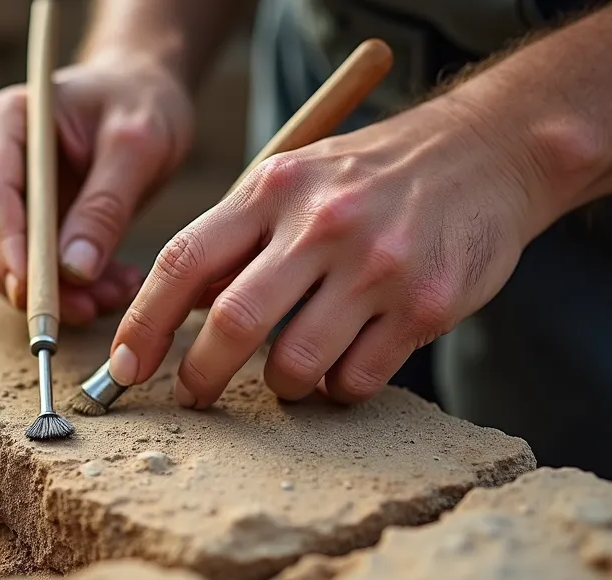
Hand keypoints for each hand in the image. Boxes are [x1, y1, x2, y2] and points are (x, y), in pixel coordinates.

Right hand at [0, 56, 194, 325]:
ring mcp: (0, 192)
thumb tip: (73, 272)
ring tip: (116, 295)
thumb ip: (105, 205)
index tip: (32, 292)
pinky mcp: (20, 223)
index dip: (6, 247)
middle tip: (85, 310)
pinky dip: (69, 290)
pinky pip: (29, 270)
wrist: (143, 97)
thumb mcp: (138, 146)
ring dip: (53, 294)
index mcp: (7, 120)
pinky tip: (113, 286)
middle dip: (25, 283)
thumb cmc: (141, 103)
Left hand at [109, 98, 556, 406]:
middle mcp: (321, 225)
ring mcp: (376, 266)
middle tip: (192, 396)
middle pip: (233, 322)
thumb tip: (177, 312)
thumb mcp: (295, 178)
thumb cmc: (370, 176)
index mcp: (274, 189)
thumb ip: (239, 237)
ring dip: (280, 385)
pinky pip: (357, 380)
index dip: (143, 323)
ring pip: (296, 364)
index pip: (184, 261)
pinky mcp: (425, 305)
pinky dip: (337, 389)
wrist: (487, 153)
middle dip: (199, 375)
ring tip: (288, 373)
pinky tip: (344, 366)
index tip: (124, 369)